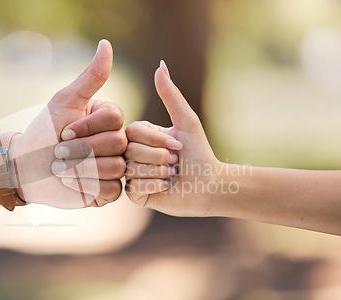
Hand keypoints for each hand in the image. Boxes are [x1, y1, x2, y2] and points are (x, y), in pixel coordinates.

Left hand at [13, 40, 126, 207]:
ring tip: (60, 167)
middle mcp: (114, 141)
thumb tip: (106, 43)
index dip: (87, 127)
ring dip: (80, 168)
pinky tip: (70, 182)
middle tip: (58, 151)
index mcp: (107, 119)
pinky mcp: (107, 191)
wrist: (25, 167)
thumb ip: (90, 77)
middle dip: (81, 149)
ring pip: (115, 167)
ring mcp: (113, 166)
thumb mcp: (64, 102)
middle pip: (117, 143)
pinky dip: (87, 186)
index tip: (63, 130)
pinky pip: (111, 189)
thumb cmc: (43, 132)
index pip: (115, 118)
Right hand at [124, 60, 221, 216]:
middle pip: (130, 150)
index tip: (178, 147)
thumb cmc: (199, 153)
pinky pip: (133, 186)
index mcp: (141, 135)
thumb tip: (160, 64)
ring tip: (172, 176)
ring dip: (159, 172)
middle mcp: (132, 153)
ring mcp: (132, 173)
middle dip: (160, 158)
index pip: (132, 131)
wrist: (210, 186)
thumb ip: (171, 94)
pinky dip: (155, 186)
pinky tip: (166, 188)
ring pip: (131, 169)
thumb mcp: (186, 121)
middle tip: (176, 164)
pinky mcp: (135, 193)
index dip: (156, 140)